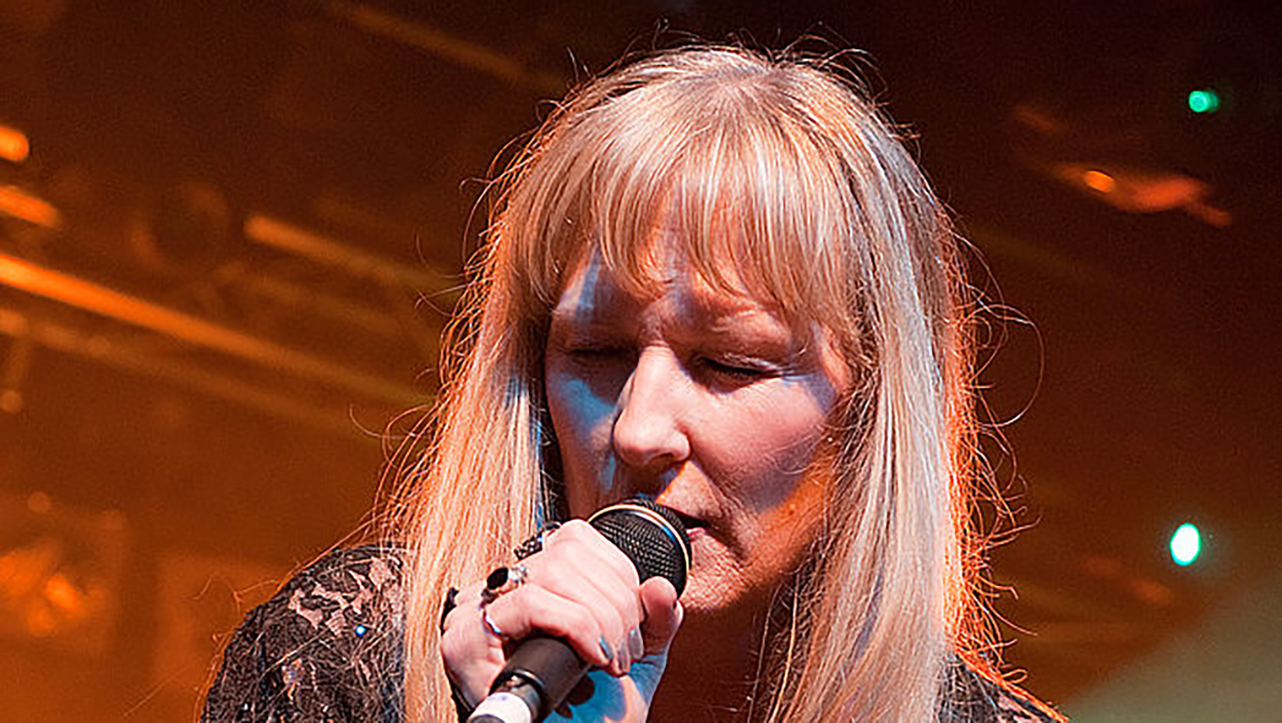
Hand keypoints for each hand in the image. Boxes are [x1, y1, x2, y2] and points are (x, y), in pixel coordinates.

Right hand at [440, 520, 683, 720]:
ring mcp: (477, 610)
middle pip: (567, 552)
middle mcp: (500, 589)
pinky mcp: (467, 636)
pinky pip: (531, 603)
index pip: (575, 538)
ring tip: (611, 661)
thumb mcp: (635, 656)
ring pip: (552, 572)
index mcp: (532, 581)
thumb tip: (661, 585)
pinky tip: (593, 658)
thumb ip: (655, 618)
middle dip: (615, 602)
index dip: (618, 572)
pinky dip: (575, 626)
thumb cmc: (591, 711)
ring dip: (599, 618)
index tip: (634, 622)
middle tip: (626, 653)